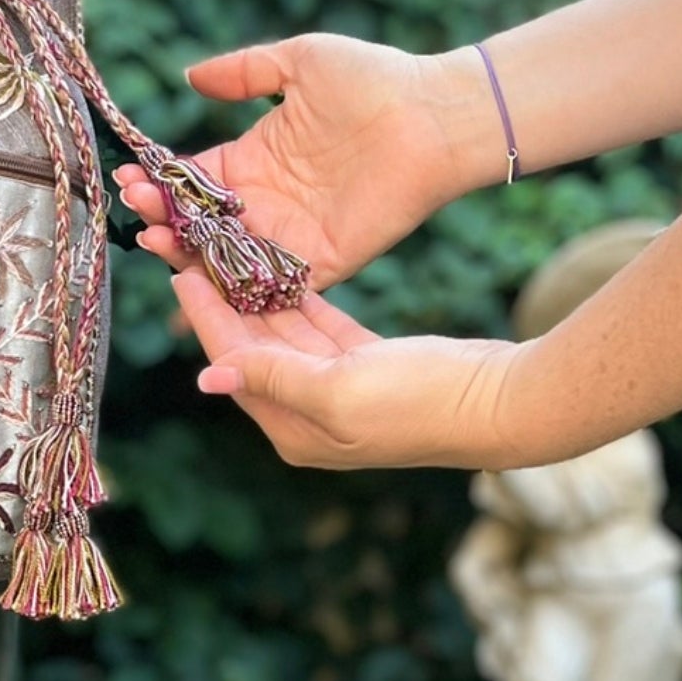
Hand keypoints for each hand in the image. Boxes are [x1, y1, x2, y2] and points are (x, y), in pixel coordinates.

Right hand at [117, 36, 499, 290]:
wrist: (435, 115)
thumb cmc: (375, 79)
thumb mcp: (299, 62)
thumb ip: (244, 71)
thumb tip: (190, 76)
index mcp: (259, 157)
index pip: (196, 178)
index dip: (161, 181)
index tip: (130, 177)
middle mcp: (269, 200)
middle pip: (200, 221)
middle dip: (162, 216)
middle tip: (136, 209)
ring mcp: (292, 234)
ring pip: (225, 255)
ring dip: (185, 251)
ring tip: (152, 237)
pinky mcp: (321, 262)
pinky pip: (270, 282)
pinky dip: (234, 284)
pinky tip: (199, 274)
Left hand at [172, 267, 523, 472]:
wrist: (500, 404)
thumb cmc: (419, 401)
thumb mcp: (336, 389)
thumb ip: (272, 376)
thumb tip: (209, 379)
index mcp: (292, 429)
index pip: (234, 363)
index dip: (206, 317)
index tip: (181, 272)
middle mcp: (308, 414)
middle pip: (252, 349)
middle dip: (223, 302)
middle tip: (196, 251)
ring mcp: (338, 391)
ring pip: (283, 335)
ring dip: (256, 296)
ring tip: (228, 251)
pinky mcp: (368, 365)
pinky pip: (319, 328)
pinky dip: (299, 301)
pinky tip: (278, 270)